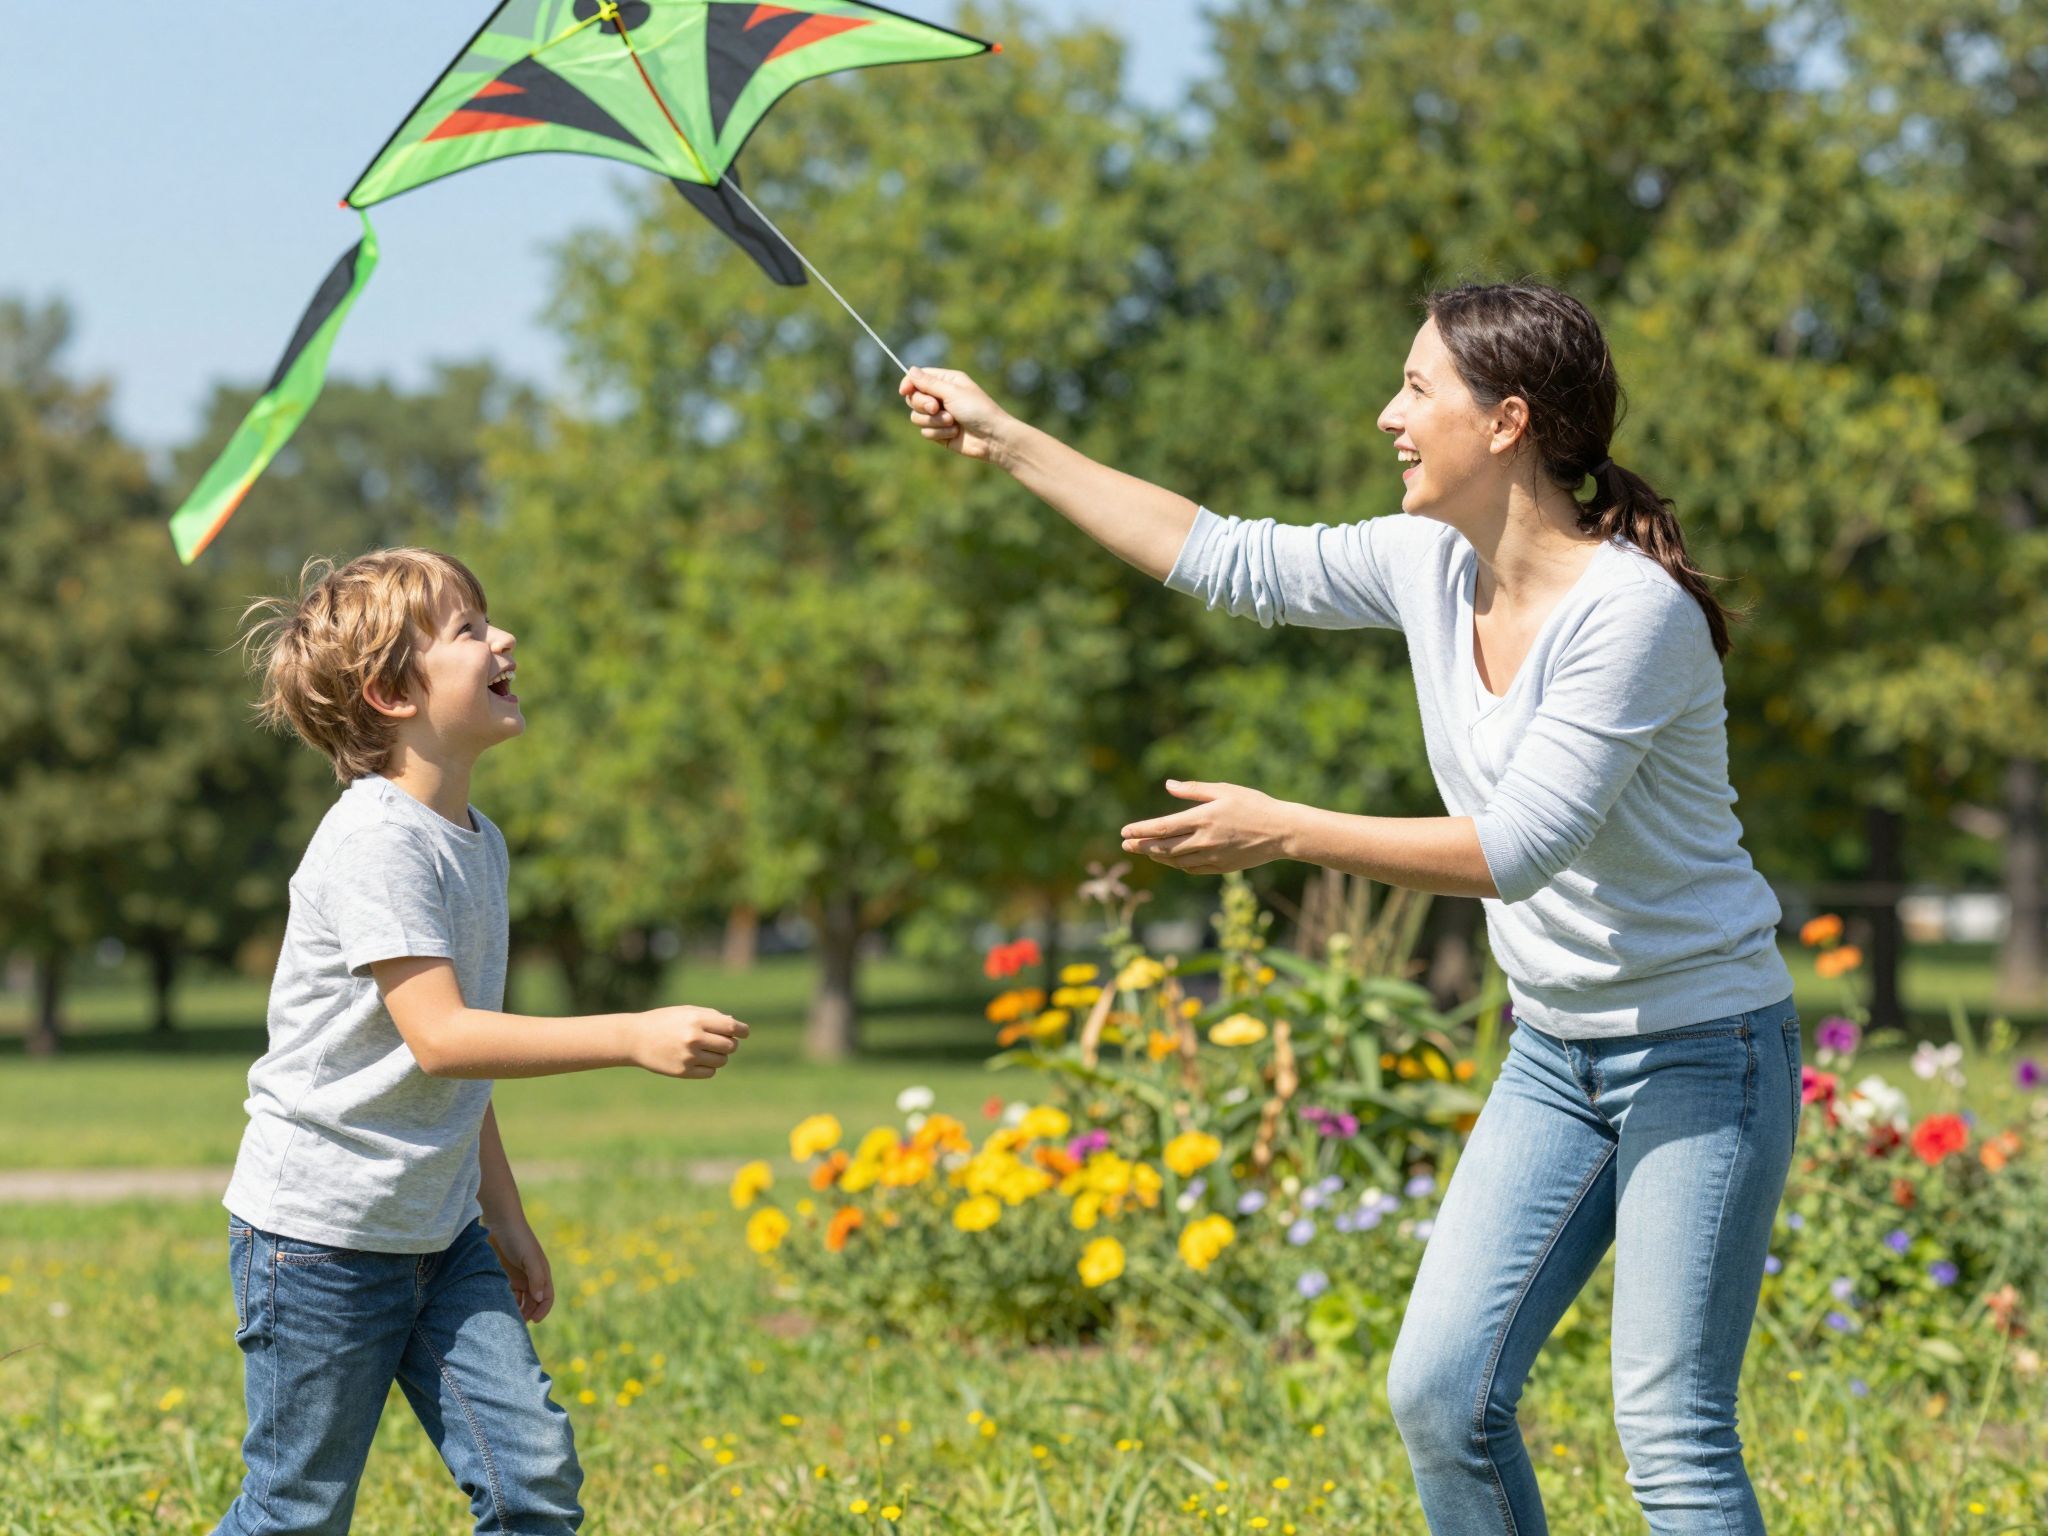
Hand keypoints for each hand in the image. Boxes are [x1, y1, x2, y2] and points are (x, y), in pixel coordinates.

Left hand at [487, 1217, 554, 1322]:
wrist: (500, 1221)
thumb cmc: (518, 1238)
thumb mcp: (529, 1257)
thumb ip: (536, 1278)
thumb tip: (540, 1299)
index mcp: (542, 1272)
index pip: (547, 1297)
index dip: (543, 1310)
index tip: (533, 1321)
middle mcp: (532, 1276)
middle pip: (534, 1302)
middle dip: (528, 1313)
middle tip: (517, 1323)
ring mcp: (519, 1276)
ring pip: (521, 1300)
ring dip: (518, 1310)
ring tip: (508, 1318)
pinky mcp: (506, 1274)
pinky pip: (509, 1293)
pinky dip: (507, 1301)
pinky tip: (500, 1305)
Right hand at [630, 1007, 748, 1077]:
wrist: (636, 1038)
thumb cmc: (665, 1021)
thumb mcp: (687, 1012)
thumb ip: (712, 1017)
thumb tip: (737, 1027)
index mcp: (696, 1020)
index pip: (732, 1028)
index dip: (742, 1031)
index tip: (744, 1033)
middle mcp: (694, 1038)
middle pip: (730, 1046)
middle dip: (730, 1043)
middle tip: (720, 1041)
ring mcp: (688, 1056)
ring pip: (722, 1060)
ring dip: (720, 1056)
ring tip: (707, 1050)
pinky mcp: (683, 1072)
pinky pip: (710, 1072)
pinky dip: (709, 1067)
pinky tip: (698, 1060)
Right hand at [899, 367, 1014, 462]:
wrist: (992, 438)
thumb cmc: (977, 410)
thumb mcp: (952, 392)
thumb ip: (929, 383)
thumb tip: (910, 370)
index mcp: (946, 381)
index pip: (918, 378)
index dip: (909, 384)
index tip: (904, 391)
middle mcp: (941, 397)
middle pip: (914, 398)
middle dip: (923, 404)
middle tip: (936, 408)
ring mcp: (940, 416)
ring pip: (917, 417)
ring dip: (934, 421)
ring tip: (952, 422)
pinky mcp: (940, 433)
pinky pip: (926, 432)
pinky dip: (939, 433)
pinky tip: (954, 433)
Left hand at [1120, 780, 1297, 874]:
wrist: (1282, 832)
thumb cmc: (1254, 805)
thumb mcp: (1224, 790)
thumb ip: (1194, 789)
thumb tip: (1169, 785)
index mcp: (1202, 819)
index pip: (1162, 827)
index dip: (1140, 831)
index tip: (1125, 832)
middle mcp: (1204, 841)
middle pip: (1163, 848)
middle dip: (1142, 846)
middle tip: (1126, 844)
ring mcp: (1212, 857)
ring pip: (1175, 861)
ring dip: (1157, 857)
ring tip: (1146, 851)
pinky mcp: (1221, 867)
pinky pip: (1191, 869)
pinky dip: (1177, 865)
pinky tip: (1171, 859)